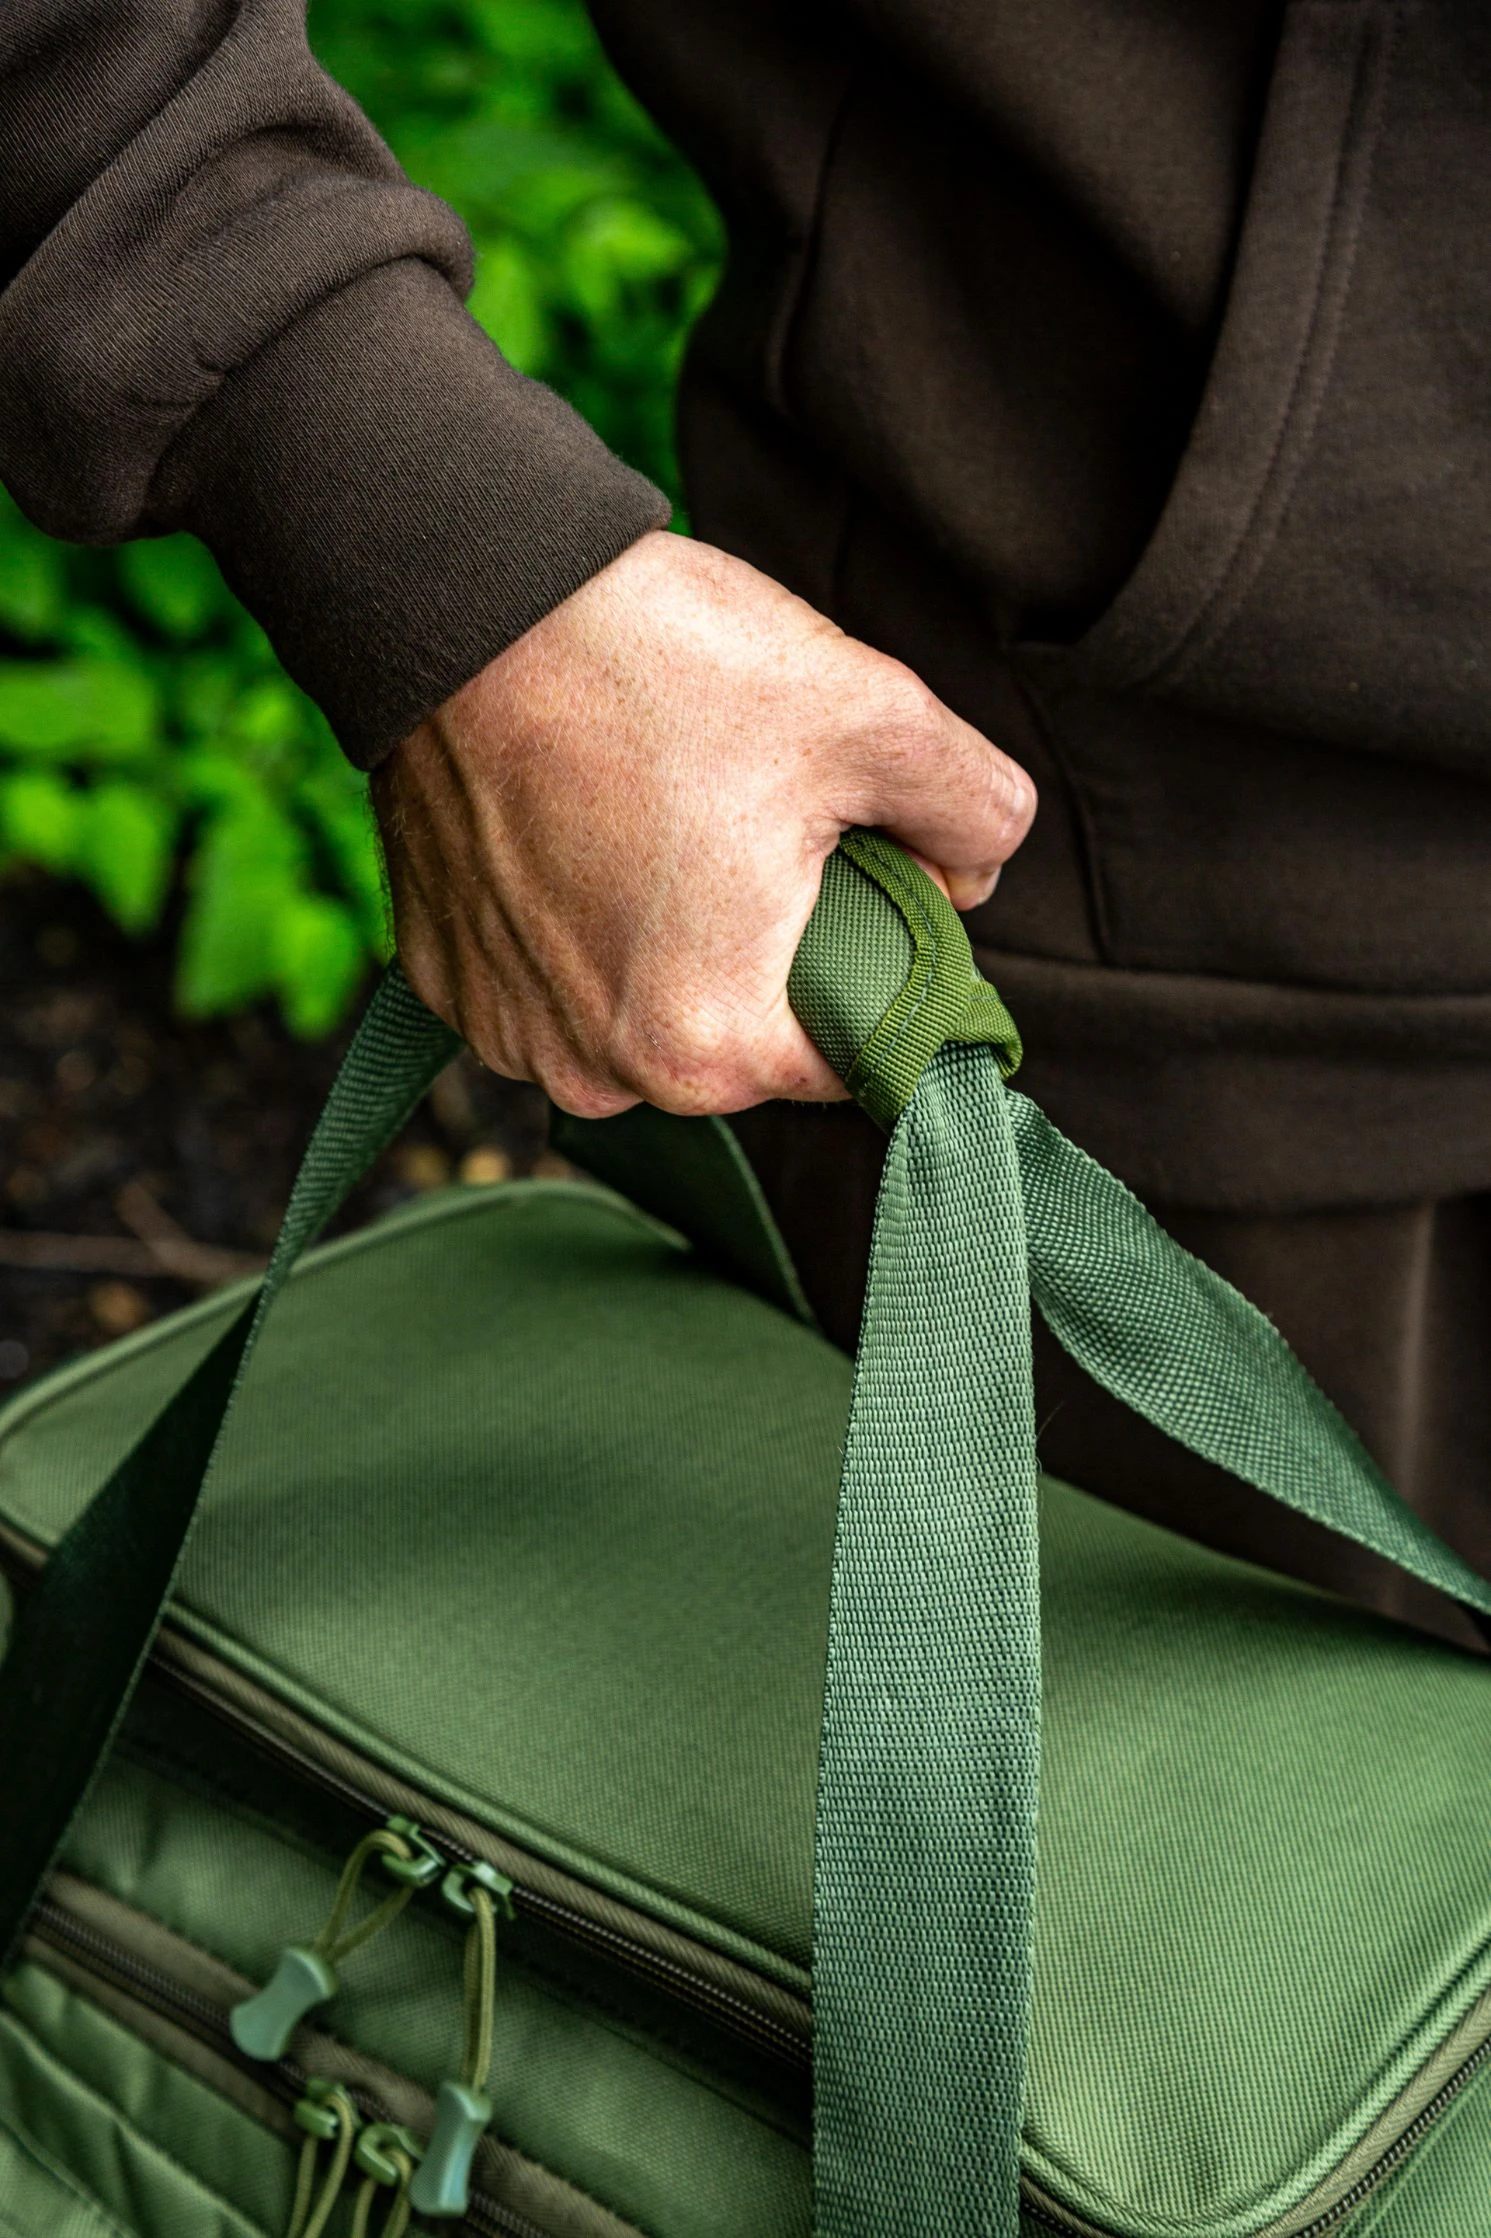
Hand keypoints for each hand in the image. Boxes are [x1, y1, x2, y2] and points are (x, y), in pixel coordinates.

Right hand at [373, 531, 1033, 1117]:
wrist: (462, 594)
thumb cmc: (657, 660)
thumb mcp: (873, 714)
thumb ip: (976, 813)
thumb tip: (978, 875)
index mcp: (712, 1045)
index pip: (854, 1055)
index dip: (890, 969)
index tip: (873, 883)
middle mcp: (599, 1072)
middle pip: (746, 1041)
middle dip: (778, 952)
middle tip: (764, 828)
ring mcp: (508, 1031)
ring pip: (646, 1013)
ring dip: (675, 944)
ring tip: (667, 822)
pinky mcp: (447, 980)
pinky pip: (553, 983)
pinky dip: (583, 928)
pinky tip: (587, 833)